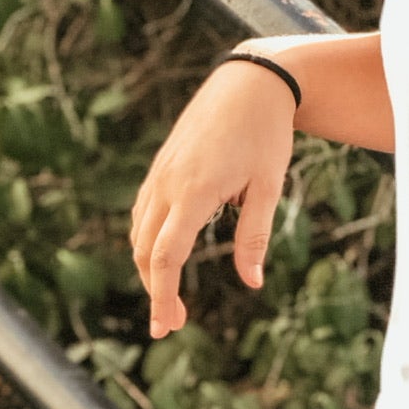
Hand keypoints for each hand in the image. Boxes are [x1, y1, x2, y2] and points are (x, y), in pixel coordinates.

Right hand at [130, 59, 295, 337]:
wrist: (249, 83)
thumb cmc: (266, 134)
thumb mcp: (268, 187)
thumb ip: (255, 236)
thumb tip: (253, 281)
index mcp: (194, 192)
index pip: (167, 256)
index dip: (163, 296)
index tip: (167, 326)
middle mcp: (168, 184)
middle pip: (146, 251)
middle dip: (153, 290)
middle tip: (170, 324)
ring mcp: (160, 174)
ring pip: (140, 232)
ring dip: (148, 268)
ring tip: (167, 297)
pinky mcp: (161, 166)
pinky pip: (143, 212)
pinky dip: (147, 241)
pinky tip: (162, 256)